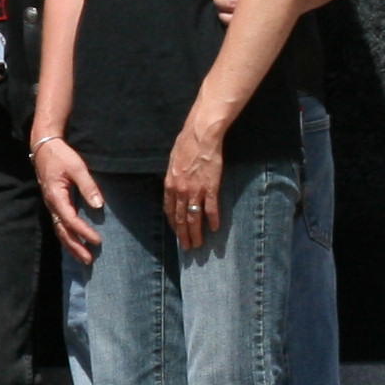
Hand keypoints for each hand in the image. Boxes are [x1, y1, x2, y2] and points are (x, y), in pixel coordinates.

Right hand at [35, 135, 103, 263]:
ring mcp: (51, 205)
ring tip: (83, 258)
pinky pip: (59, 225)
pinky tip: (74, 244)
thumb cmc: (61, 156)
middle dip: (76, 247)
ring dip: (71, 245)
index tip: (97, 240)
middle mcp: (51, 204)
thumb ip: (88, 186)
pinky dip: (67, 237)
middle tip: (89, 260)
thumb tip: (99, 205)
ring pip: (59, 230)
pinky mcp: (54, 204)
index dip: (84, 232)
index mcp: (56, 196)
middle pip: (62, 231)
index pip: (70, 220)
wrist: (44, 148)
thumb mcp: (77, 168)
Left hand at [162, 120, 226, 250]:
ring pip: (194, 217)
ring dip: (196, 233)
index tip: (177, 234)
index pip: (170, 211)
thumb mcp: (173, 163)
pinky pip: (211, 208)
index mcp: (170, 185)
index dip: (173, 224)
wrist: (200, 136)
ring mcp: (195, 190)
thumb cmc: (186, 146)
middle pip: (181, 218)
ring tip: (198, 244)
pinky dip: (213, 219)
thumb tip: (173, 187)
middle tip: (187, 247)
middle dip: (183, 235)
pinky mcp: (211, 187)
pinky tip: (215, 229)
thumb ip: (173, 178)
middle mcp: (180, 191)